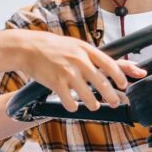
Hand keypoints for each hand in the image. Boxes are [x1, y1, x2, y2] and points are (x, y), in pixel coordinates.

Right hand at [17, 30, 144, 111]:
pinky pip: (69, 101)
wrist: (28, 48)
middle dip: (111, 95)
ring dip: (93, 103)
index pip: (109, 64)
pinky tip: (73, 106)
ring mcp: (67, 72)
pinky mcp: (56, 82)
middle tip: (115, 102)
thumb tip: (107, 66)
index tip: (123, 84)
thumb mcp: (74, 44)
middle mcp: (78, 60)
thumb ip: (89, 55)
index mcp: (85, 49)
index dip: (119, 76)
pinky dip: (73, 106)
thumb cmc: (52, 47)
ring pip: (87, 95)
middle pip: (101, 82)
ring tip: (95, 106)